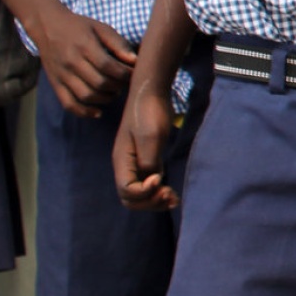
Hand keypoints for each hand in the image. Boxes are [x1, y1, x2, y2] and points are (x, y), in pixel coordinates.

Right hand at [31, 10, 137, 116]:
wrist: (47, 26)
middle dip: (118, 86)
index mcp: (84, 46)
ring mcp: (62, 75)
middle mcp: (71, 62)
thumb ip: (118, 44)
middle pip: (99, 82)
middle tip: (125, 83)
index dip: (125, 73)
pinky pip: (68, 103)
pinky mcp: (55, 84)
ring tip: (114, 93)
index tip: (134, 73)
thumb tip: (135, 60)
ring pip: (86, 95)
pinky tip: (98, 112)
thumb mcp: (101, 28)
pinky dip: (83, 112)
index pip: (108, 66)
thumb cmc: (79, 27)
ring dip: (105, 99)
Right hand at [113, 89, 179, 210]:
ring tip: (173, 199)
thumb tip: (153, 180)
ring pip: (140, 194)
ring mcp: (136, 163)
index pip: (127, 191)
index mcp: (122, 161)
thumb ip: (149, 161)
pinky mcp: (148, 158)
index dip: (144, 193)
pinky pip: (149, 184)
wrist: (151, 93)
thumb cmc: (150, 112)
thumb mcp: (151, 137)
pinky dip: (159, 192)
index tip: (160, 180)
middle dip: (149, 202)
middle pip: (131, 198)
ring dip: (155, 201)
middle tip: (170, 196)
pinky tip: (172, 193)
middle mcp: (126, 166)